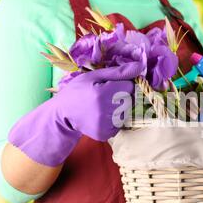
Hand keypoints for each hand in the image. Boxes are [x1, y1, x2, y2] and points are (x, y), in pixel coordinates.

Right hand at [8, 62, 142, 166]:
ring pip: (126, 113)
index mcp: (102, 93)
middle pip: (129, 100)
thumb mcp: (94, 76)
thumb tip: (140, 67)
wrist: (62, 114)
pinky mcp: (105, 135)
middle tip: (105, 96)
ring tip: (102, 106)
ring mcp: (105, 125)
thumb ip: (118, 72)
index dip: (122, 84)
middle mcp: (105, 111)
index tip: (111, 85)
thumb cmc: (78, 90)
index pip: (130, 87)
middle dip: (121, 96)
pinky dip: (114, 120)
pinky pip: (120, 124)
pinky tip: (101, 116)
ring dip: (118, 108)